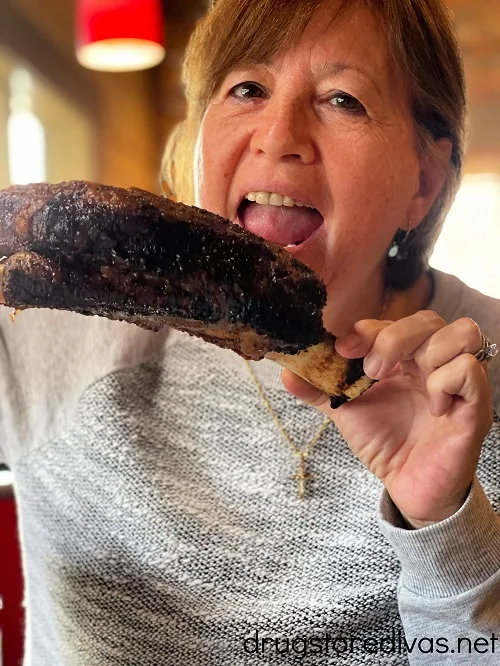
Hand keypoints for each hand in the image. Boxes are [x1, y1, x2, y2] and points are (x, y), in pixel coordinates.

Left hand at [282, 311, 493, 526]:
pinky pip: (469, 370)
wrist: (408, 487)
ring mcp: (456, 380)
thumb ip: (319, 389)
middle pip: (427, 318)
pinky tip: (433, 407)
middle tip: (372, 371)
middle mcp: (432, 362)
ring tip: (403, 381)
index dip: (368, 328)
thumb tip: (285, 370)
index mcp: (404, 357)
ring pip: (461, 333)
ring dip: (426, 351)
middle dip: (393, 337)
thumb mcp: (345, 412)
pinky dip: (446, 381)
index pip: (393, 320)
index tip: (344, 350)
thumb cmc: (384, 444)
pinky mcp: (474, 405)